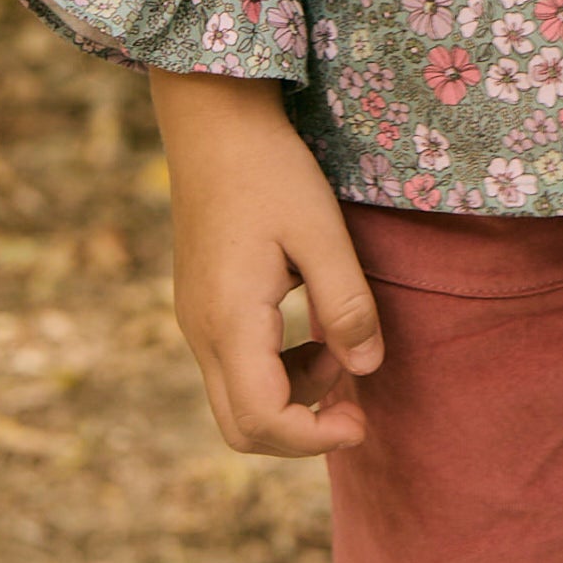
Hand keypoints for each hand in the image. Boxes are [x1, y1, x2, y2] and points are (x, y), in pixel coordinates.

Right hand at [148, 69, 381, 454]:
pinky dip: (276, 373)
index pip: (262, 421)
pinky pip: (234, 368)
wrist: (213, 124)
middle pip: (241, 428)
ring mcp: (195, 321)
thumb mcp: (320, 231)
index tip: (361, 419)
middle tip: (355, 404)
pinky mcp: (201, 306)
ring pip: (236, 401)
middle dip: (302, 431)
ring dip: (292, 399)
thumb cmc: (271, 170)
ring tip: (341, 354)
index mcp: (230, 321)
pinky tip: (313, 334)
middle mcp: (202, 332)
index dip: (314, 438)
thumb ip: (346, 303)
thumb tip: (367, 369)